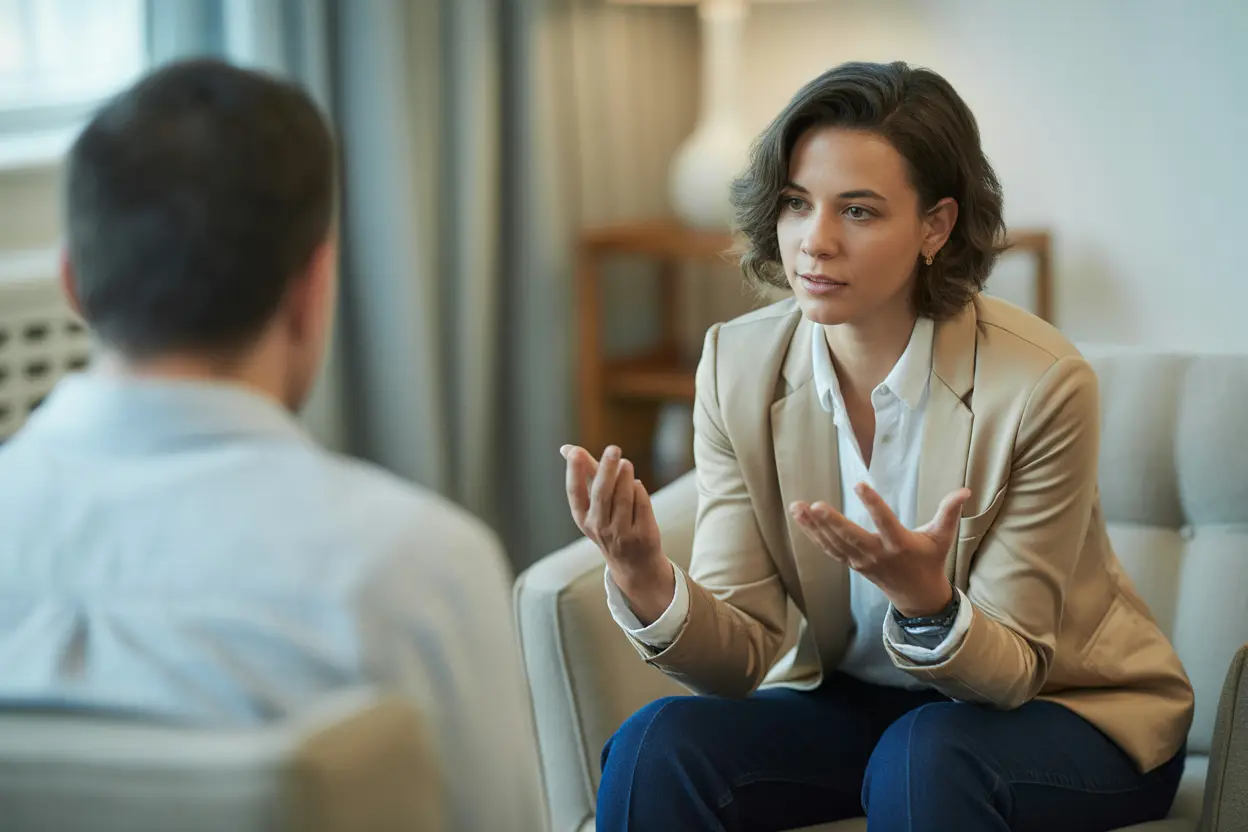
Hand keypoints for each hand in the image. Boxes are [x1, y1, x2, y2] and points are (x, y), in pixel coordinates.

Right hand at [561, 443, 673, 623]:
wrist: (633, 564)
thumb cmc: (610, 523)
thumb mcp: (592, 505)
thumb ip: (583, 474)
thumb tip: (567, 448)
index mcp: (583, 517)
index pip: (575, 493)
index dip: (574, 472)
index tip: (576, 452)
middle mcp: (599, 527)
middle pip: (602, 494)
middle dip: (606, 470)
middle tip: (613, 449)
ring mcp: (622, 533)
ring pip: (624, 498)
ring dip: (625, 477)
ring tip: (625, 463)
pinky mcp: (643, 535)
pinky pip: (641, 505)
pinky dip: (639, 490)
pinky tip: (636, 485)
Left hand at [790, 483, 970, 616]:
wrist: (916, 596)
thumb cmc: (929, 560)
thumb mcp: (942, 538)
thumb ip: (950, 513)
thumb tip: (966, 490)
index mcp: (899, 544)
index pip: (885, 522)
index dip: (873, 505)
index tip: (860, 485)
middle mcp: (877, 553)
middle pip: (851, 538)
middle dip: (832, 522)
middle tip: (815, 505)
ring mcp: (861, 561)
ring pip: (834, 543)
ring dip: (814, 526)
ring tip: (797, 506)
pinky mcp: (851, 563)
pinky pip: (829, 549)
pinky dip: (813, 534)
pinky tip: (800, 518)